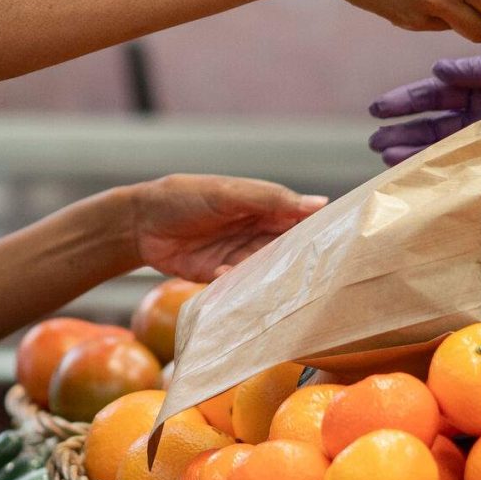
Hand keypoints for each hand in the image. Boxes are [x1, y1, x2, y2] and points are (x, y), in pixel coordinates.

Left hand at [120, 174, 325, 281]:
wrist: (139, 223)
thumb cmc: (183, 196)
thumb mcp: (227, 193)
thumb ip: (271, 199)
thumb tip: (320, 203)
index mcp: (263, 207)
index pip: (300, 219)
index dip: (319, 231)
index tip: (342, 245)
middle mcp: (256, 232)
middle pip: (287, 249)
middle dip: (298, 260)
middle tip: (316, 274)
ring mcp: (239, 256)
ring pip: (266, 270)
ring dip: (270, 276)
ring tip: (278, 281)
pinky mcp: (221, 277)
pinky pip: (241, 286)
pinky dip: (241, 286)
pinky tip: (230, 277)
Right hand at [366, 48, 480, 165]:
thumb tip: (437, 69)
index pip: (438, 91)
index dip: (408, 99)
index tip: (378, 108)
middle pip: (433, 121)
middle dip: (403, 129)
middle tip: (373, 138)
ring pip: (443, 144)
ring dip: (413, 149)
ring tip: (384, 155)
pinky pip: (464, 164)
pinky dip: (438, 167)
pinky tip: (414, 170)